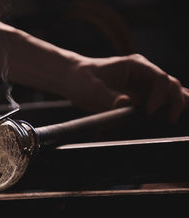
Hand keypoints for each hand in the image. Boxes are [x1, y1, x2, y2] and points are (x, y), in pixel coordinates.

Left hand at [66, 54, 188, 121]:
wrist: (72, 78)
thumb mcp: (92, 89)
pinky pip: (159, 100)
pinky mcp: (138, 96)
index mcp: (136, 65)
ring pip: (169, 91)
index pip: (159, 78)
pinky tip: (171, 116)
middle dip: (174, 101)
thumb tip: (126, 104)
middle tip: (169, 119)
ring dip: (176, 103)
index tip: (149, 111)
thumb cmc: (82, 79)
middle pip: (170, 84)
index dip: (160, 96)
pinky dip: (167, 107)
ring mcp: (142, 84)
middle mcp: (144, 73)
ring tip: (176, 117)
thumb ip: (108, 97)